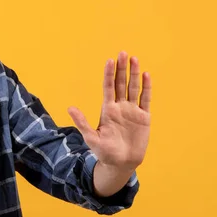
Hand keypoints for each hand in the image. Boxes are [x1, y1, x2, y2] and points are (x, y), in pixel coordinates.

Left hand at [68, 52, 150, 171]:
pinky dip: (146, 88)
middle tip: (123, 52)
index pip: (108, 87)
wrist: (121, 163)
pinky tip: (146, 75)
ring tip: (134, 59)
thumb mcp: (91, 137)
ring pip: (134, 88)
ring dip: (134, 74)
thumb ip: (82, 122)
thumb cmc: (104, 151)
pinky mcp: (143, 118)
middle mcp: (119, 107)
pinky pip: (145, 100)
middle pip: (121, 83)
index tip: (109, 60)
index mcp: (107, 110)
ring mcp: (132, 111)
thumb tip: (69, 108)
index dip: (108, 74)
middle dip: (121, 68)